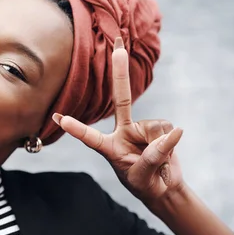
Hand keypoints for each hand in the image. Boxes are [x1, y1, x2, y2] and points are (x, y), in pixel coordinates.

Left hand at [53, 37, 184, 206]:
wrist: (163, 187)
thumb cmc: (145, 184)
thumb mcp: (143, 176)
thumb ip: (153, 156)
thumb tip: (174, 131)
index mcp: (109, 148)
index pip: (90, 138)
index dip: (77, 129)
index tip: (59, 118)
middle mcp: (122, 132)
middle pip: (121, 99)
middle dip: (120, 72)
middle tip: (118, 46)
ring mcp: (140, 128)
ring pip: (154, 127)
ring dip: (160, 146)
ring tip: (156, 161)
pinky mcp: (158, 128)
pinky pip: (167, 130)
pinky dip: (170, 143)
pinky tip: (166, 153)